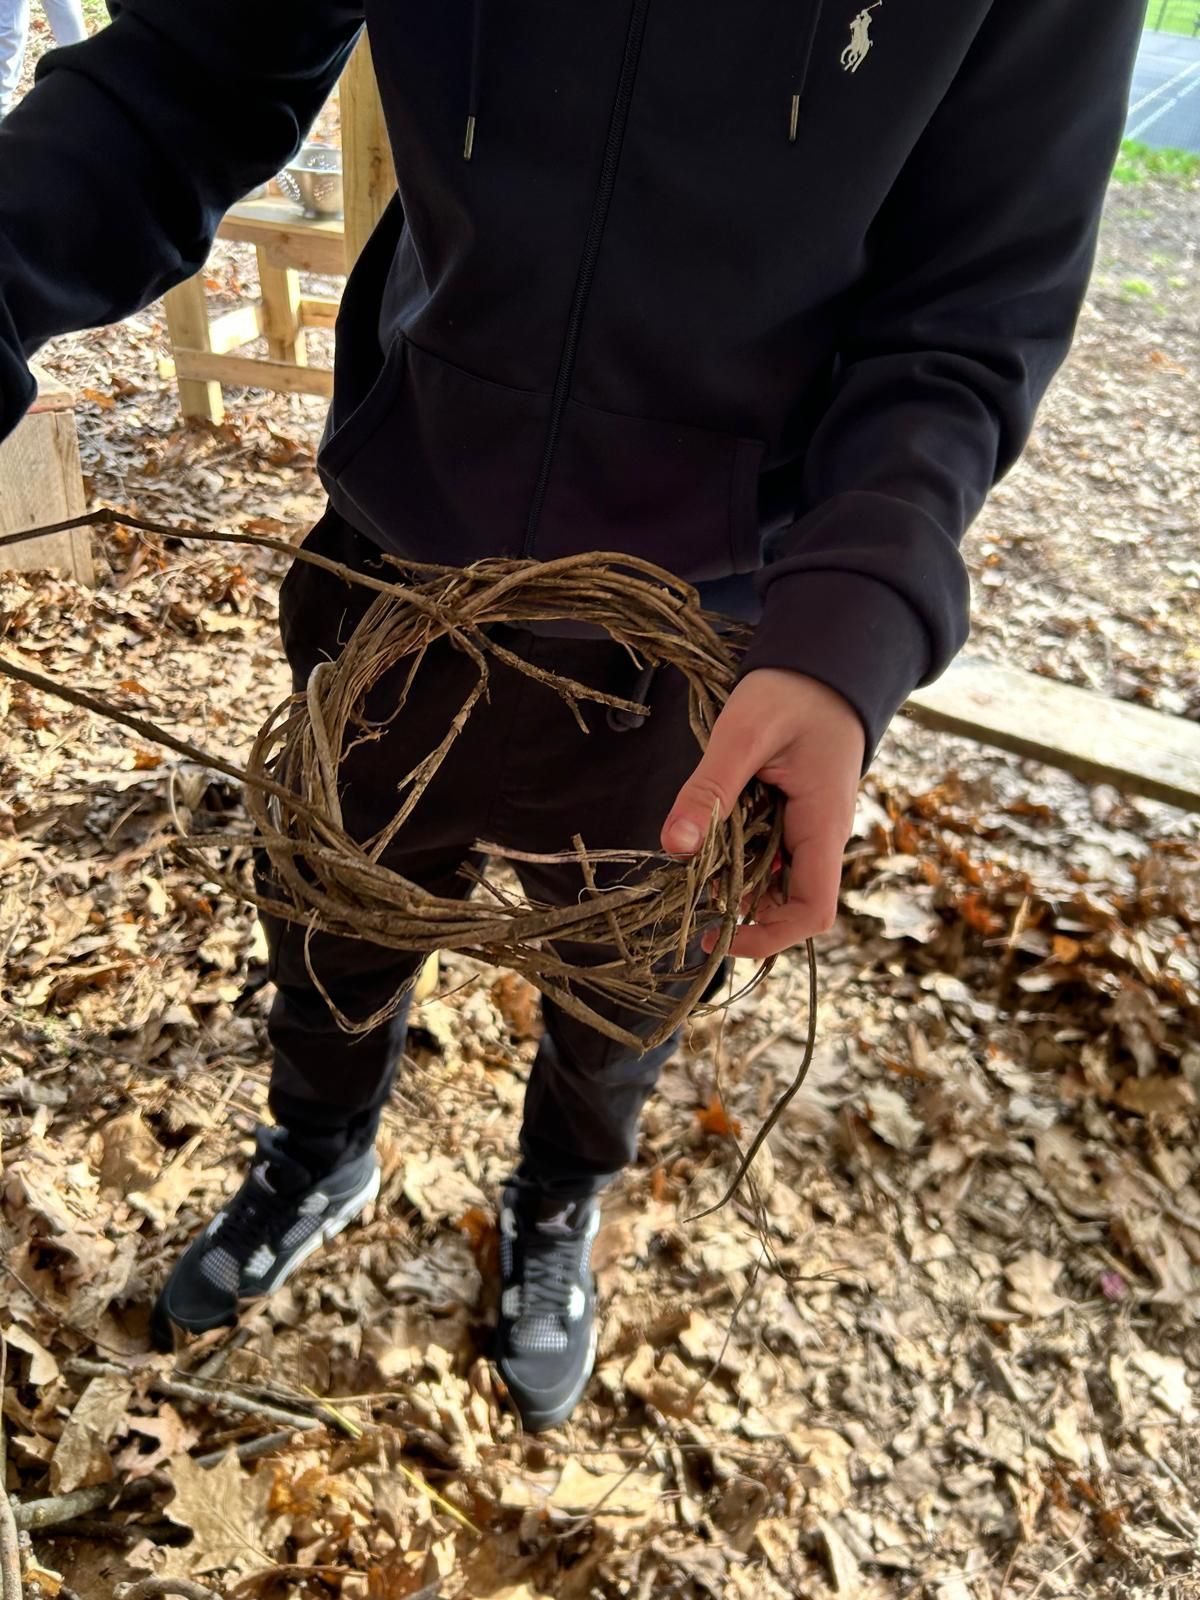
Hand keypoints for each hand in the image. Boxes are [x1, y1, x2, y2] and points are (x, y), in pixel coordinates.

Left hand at [660, 669, 863, 958]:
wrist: (822, 662)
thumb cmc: (793, 692)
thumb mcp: (743, 734)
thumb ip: (710, 788)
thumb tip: (675, 846)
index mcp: (823, 826)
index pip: (811, 911)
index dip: (767, 937)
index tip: (717, 936)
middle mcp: (820, 837)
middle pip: (785, 904)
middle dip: (738, 908)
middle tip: (687, 890)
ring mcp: (807, 828)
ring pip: (771, 880)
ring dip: (732, 880)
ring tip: (694, 856)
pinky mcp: (791, 816)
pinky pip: (764, 853)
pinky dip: (733, 854)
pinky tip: (707, 833)